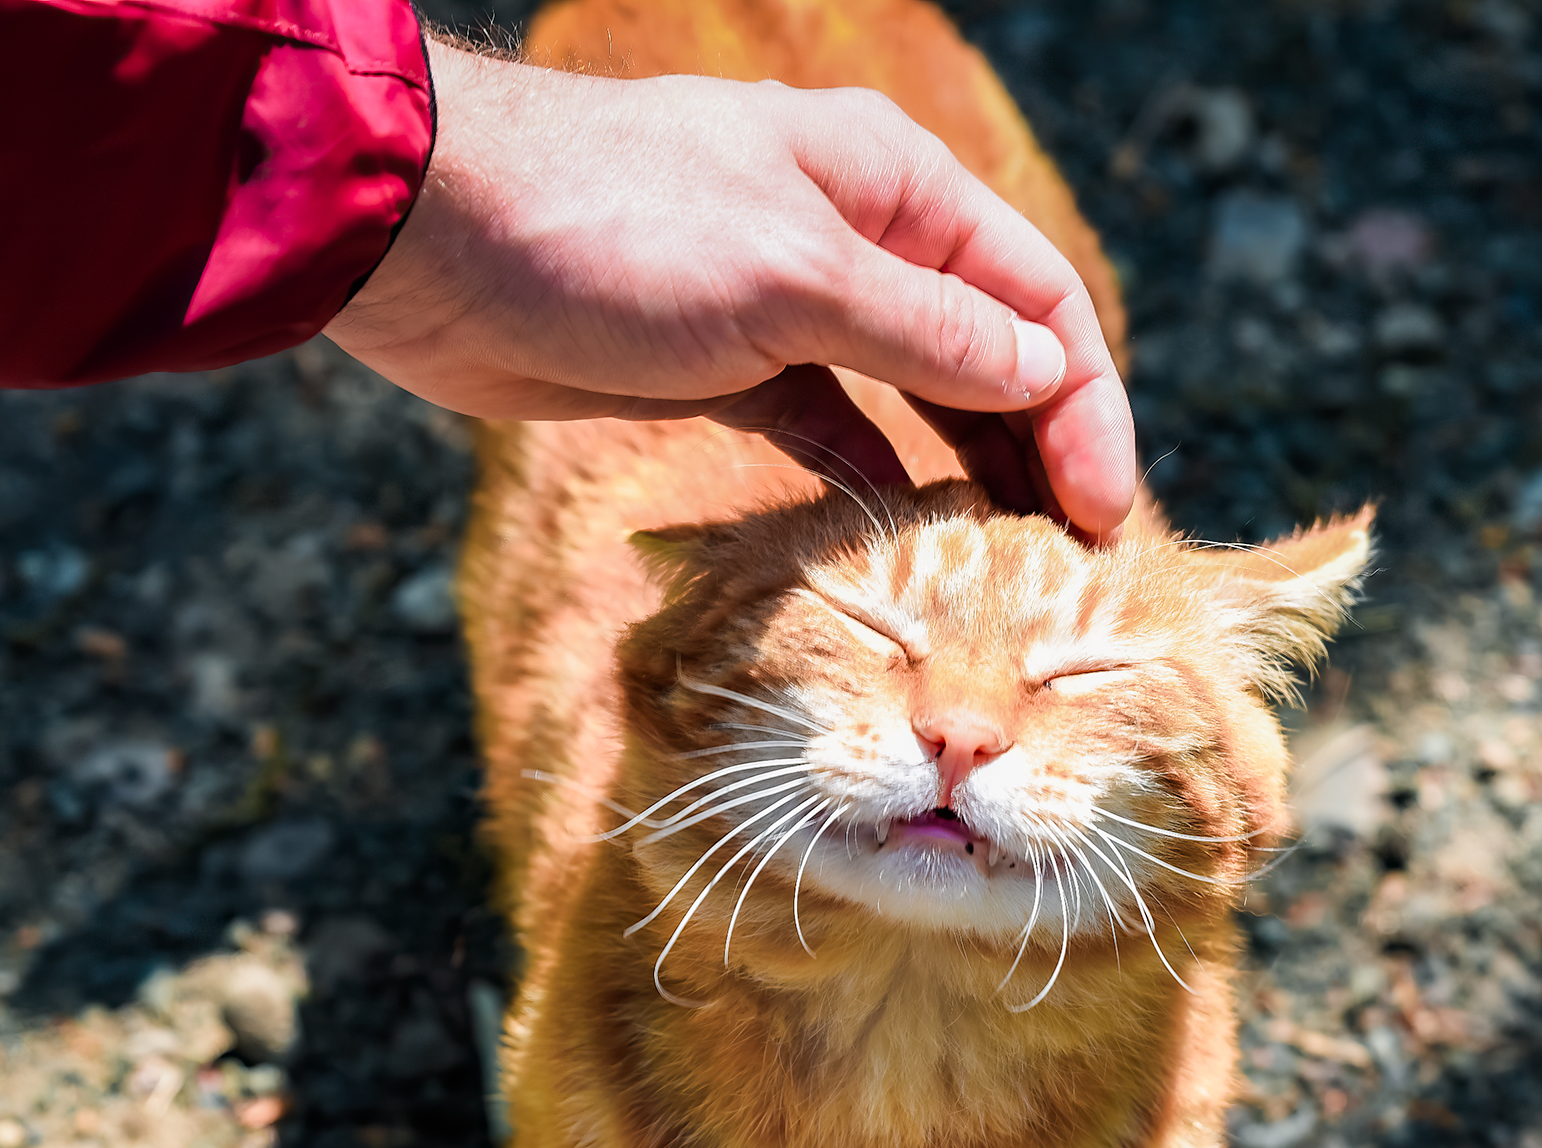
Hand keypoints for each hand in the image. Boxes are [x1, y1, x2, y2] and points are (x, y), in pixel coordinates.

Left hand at [323, 42, 1135, 537]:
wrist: (434, 244)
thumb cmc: (617, 229)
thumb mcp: (795, 278)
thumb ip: (923, 334)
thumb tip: (1041, 375)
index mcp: (892, 183)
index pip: (1036, 298)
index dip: (1086, 406)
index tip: (1107, 516)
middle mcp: (856, 237)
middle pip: (987, 352)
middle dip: (1038, 450)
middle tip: (1077, 569)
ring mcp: (788, 306)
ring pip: (913, 399)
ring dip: (965, 476)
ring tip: (1008, 571)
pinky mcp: (722, 370)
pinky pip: (831, 433)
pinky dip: (872, 485)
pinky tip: (905, 549)